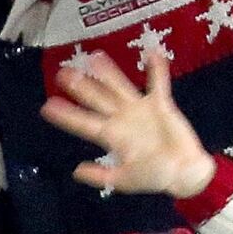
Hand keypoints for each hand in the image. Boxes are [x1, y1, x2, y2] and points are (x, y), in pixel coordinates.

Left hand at [39, 51, 218, 201]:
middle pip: (98, 99)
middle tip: (63, 73)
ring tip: (95, 57)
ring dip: (109, 73)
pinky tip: (152, 53)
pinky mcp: (161, 105)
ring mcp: (141, 110)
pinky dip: (157, 70)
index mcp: (112, 137)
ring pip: (121, 87)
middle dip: (81, 87)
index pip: (84, 123)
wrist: (184, 173)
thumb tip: (75, 171)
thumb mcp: (124, 180)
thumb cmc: (155, 176)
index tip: (47, 106)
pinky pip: (158, 84)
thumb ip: (100, 175)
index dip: (67, 115)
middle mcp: (122, 119)